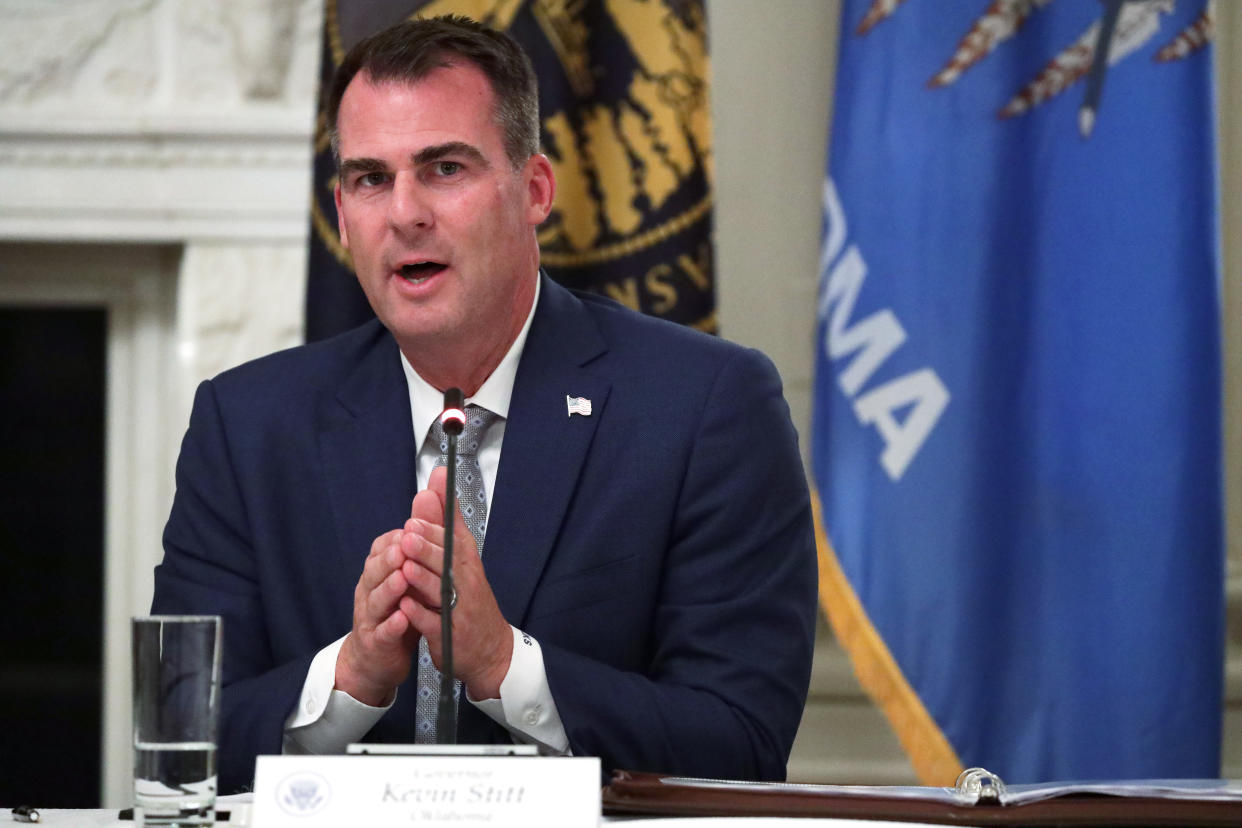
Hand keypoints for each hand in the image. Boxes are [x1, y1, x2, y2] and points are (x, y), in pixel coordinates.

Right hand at [335, 524, 424, 705]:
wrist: (377, 656)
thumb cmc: (398, 607)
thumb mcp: (410, 571)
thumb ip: (419, 535)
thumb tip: (428, 493)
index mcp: (379, 570)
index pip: (383, 548)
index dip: (397, 539)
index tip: (412, 528)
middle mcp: (370, 589)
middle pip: (376, 570)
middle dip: (390, 558)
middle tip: (404, 547)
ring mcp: (370, 616)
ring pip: (376, 599)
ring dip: (389, 588)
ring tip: (403, 578)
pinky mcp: (376, 642)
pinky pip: (382, 632)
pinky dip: (391, 625)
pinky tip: (401, 619)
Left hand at [400, 466, 513, 699]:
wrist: (490, 649)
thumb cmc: (469, 597)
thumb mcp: (461, 557)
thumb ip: (446, 520)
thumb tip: (435, 481)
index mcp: (467, 563)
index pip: (456, 539)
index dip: (438, 525)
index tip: (420, 509)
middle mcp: (468, 584)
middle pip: (450, 563)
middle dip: (430, 547)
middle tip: (409, 532)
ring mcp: (460, 611)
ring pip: (442, 592)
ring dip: (424, 578)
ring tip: (405, 565)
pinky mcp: (451, 635)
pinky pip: (435, 624)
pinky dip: (421, 615)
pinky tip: (405, 605)